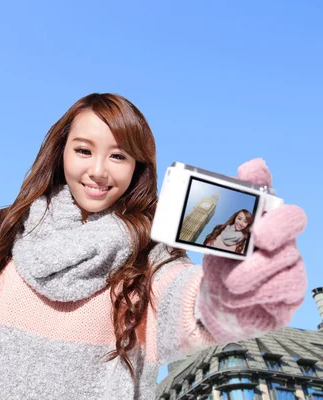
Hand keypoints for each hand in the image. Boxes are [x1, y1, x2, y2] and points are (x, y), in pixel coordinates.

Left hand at [198, 158, 306, 342]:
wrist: (219, 309)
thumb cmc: (218, 270)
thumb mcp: (208, 248)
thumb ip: (206, 226)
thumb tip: (191, 204)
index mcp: (256, 219)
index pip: (262, 189)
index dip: (259, 176)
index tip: (248, 169)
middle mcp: (279, 234)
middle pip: (292, 217)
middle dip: (277, 225)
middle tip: (259, 238)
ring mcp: (291, 260)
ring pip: (283, 258)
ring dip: (250, 273)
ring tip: (230, 283)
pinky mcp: (294, 288)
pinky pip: (284, 286)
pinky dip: (256, 293)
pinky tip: (240, 297)